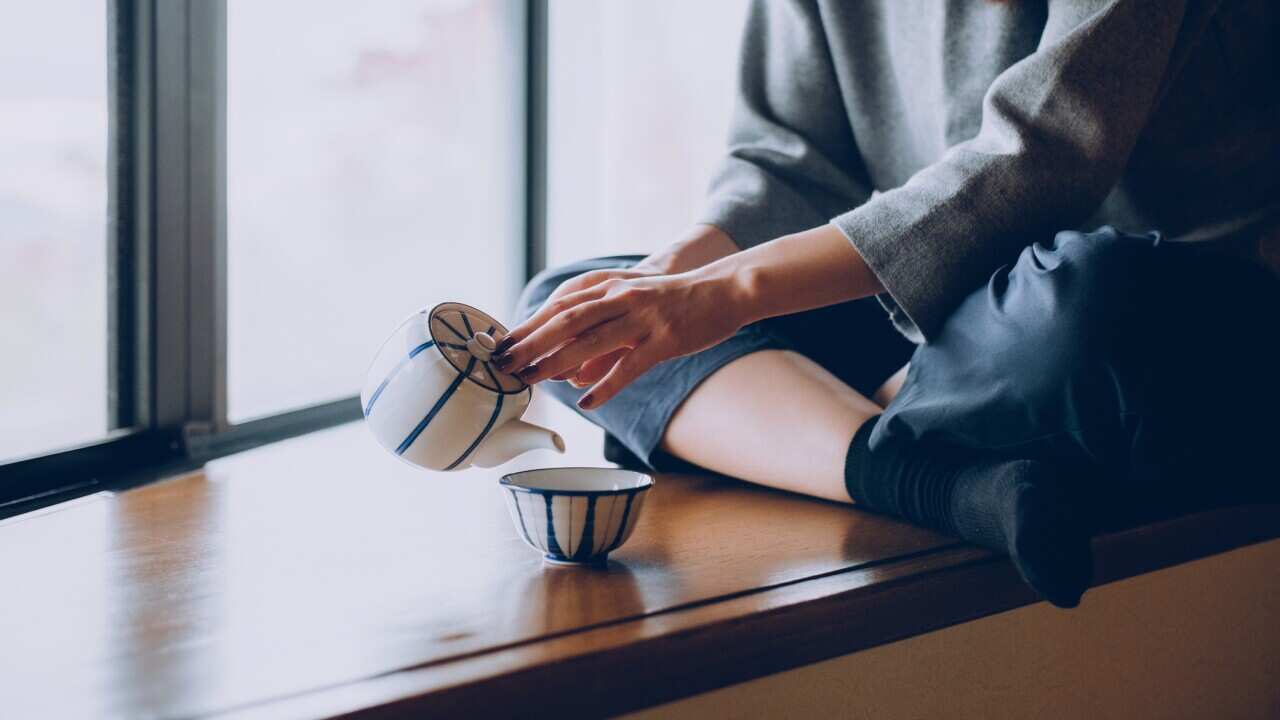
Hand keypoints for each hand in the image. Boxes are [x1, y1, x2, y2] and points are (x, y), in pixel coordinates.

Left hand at [517, 224, 740, 386]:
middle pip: (566, 320)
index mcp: (610, 289)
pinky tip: (587, 402)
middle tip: (503, 364)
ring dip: (557, 361)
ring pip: (592, 340)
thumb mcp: (633, 307)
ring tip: (531, 381)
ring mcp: (643, 318)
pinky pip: (630, 365)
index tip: (500, 344)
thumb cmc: (675, 303)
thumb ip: (601, 333)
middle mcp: (621, 299)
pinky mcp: (664, 340)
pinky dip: (606, 384)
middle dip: (531, 342)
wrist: (723, 290)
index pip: (560, 306)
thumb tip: (570, 374)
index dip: (528, 325)